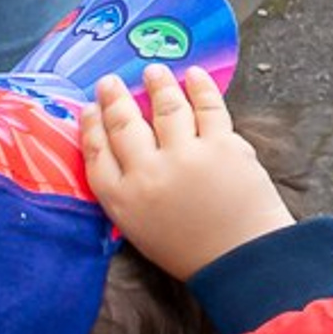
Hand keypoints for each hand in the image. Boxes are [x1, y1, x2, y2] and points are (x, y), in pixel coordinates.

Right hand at [80, 65, 294, 279]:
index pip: (96, 154)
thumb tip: (129, 158)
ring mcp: (185, 156)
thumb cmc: (194, 252)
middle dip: (114, 98)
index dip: (90, 127)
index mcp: (123, 200)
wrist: (244, 261)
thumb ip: (130, 195)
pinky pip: (207, 106)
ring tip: (153, 72)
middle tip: (110, 82)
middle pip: (124, 125)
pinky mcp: (221, 146)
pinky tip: (193, 75)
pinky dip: (199, 87)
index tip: (88, 109)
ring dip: (158, 85)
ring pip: (165, 107)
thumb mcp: (142, 231)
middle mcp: (147, 173)